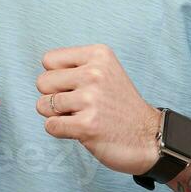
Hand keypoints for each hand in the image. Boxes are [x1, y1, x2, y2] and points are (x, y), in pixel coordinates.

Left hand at [35, 44, 162, 174]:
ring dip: (57, 115)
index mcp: (98, 55)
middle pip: (42, 82)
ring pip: (43, 104)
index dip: (57, 77)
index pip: (48, 60)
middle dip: (53, 96)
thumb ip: (73, 67)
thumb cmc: (119, 105)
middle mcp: (95, 73)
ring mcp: (91, 99)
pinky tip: (81, 130)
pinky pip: (50, 126)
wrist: (149, 137)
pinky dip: (60, 131)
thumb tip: (41, 78)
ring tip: (82, 116)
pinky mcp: (86, 125)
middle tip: (78, 105)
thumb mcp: (104, 71)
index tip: (77, 87)